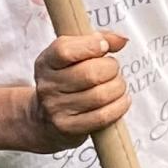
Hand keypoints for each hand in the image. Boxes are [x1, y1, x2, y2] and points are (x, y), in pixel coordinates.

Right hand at [27, 28, 127, 149]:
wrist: (45, 119)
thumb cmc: (67, 79)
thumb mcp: (73, 55)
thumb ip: (97, 40)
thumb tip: (122, 39)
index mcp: (46, 62)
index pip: (65, 50)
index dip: (91, 46)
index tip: (104, 47)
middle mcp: (48, 86)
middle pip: (90, 73)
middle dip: (111, 68)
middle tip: (113, 69)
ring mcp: (56, 109)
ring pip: (101, 95)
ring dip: (118, 87)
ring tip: (117, 85)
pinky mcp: (68, 128)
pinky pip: (103, 116)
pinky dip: (119, 106)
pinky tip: (121, 100)